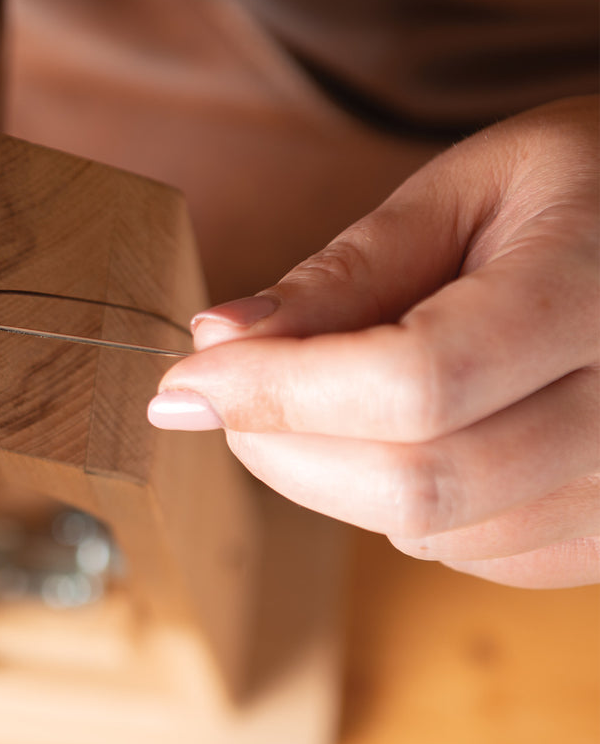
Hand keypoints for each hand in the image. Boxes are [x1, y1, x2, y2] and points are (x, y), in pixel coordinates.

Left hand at [149, 97, 599, 587]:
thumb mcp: (463, 192)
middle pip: (419, 483)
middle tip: (216, 397)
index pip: (416, 382)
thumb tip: (220, 339)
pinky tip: (396, 437)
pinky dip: (399, 509)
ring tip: (320, 396)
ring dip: (333, 478)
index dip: (278, 393)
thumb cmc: (574, 188)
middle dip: (281, 449)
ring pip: (438, 533)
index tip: (185, 382)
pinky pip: (477, 555)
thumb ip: (347, 274)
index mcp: (593, 288)